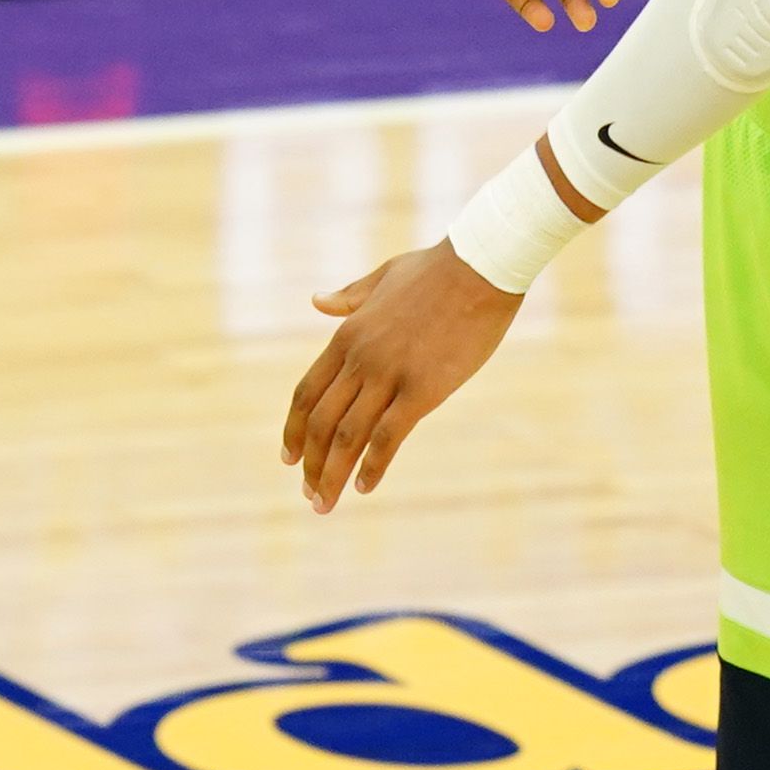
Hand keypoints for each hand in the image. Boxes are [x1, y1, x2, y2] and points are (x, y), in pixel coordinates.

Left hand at [284, 240, 521, 510]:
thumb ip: (349, 296)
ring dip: (333, 474)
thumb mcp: (383, 277)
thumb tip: (316, 300)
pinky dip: (372, 466)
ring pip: (348, 436)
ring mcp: (389, 375)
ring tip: (325, 503)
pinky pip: (388, 437)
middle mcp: (361, 358)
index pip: (308, 393)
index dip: (295, 429)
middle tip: (309, 492)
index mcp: (347, 334)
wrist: (481, 266)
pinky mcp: (423, 389)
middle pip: (322, 422)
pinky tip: (365, 487)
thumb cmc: (437, 270)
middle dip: (311, 463)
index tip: (289, 457)